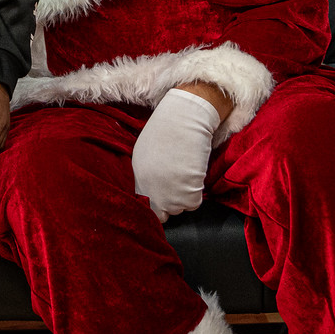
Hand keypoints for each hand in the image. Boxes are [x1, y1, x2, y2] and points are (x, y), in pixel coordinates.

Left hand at [130, 87, 222, 220]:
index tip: (163, 197)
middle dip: (169, 204)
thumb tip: (152, 191)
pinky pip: (194, 203)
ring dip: (184, 196)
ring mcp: (169, 196)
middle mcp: (150, 192)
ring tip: (185, 174)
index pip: (144, 208)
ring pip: (179, 208)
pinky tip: (194, 173)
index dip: (155, 204)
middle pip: (161, 214)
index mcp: (137, 180)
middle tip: (177, 186)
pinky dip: (197, 192)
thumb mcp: (145, 155)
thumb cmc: (166, 131)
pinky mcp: (188, 195)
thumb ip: (146, 177)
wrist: (184, 120)